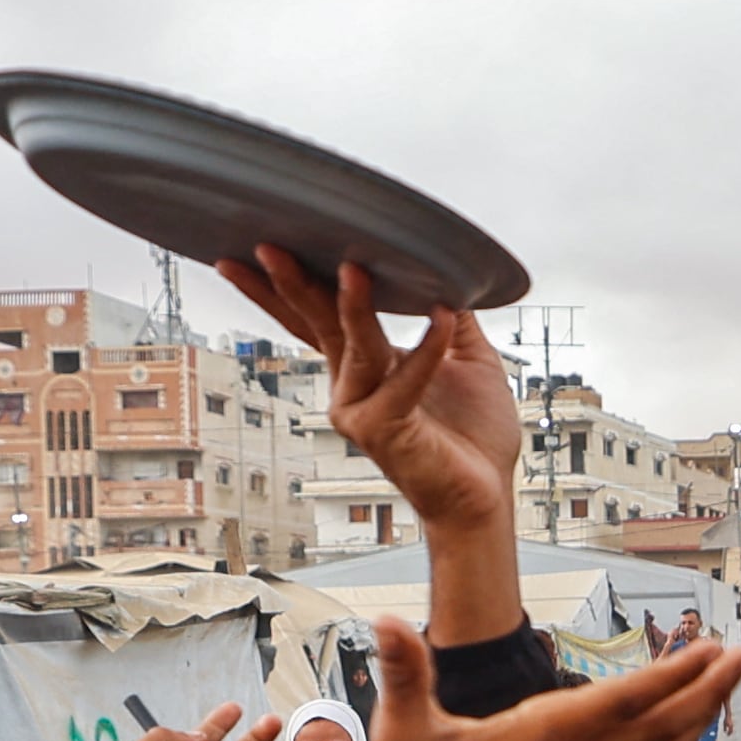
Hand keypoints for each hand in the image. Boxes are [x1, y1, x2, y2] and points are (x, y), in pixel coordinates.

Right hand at [223, 250, 525, 536]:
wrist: (484, 494)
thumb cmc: (472, 435)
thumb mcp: (468, 358)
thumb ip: (454, 315)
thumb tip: (452, 268)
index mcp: (364, 364)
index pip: (318, 315)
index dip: (287, 284)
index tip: (257, 249)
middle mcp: (351, 384)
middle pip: (317, 323)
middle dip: (290, 283)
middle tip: (266, 245)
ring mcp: (360, 407)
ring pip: (354, 344)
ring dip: (353, 306)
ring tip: (353, 268)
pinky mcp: (382, 428)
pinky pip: (404, 377)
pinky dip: (427, 350)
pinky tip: (442, 318)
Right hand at [359, 619, 740, 740]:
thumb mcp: (404, 733)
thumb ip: (403, 672)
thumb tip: (382, 621)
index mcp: (546, 737)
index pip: (625, 700)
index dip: (673, 674)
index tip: (712, 648)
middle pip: (662, 723)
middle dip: (709, 688)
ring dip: (701, 712)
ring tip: (730, 678)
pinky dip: (673, 739)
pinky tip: (687, 724)